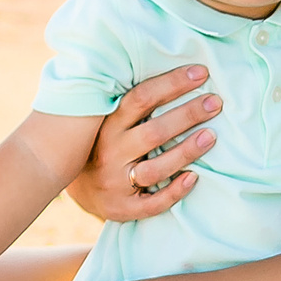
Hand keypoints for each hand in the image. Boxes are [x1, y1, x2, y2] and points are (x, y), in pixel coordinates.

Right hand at [64, 65, 221, 221]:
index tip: (202, 73)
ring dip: (185, 151)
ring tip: (211, 136)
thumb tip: (178, 71)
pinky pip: (152, 203)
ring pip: (155, 168)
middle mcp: (110, 152)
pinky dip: (175, 191)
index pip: (141, 98)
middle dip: (187, 115)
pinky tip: (194, 177)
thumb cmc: (101, 142)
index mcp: (107, 125)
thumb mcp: (107, 119)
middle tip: (215, 102)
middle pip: (153, 132)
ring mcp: (115, 182)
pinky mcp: (122, 208)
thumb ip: (132, 102)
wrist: (65, 183)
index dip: (172, 83)